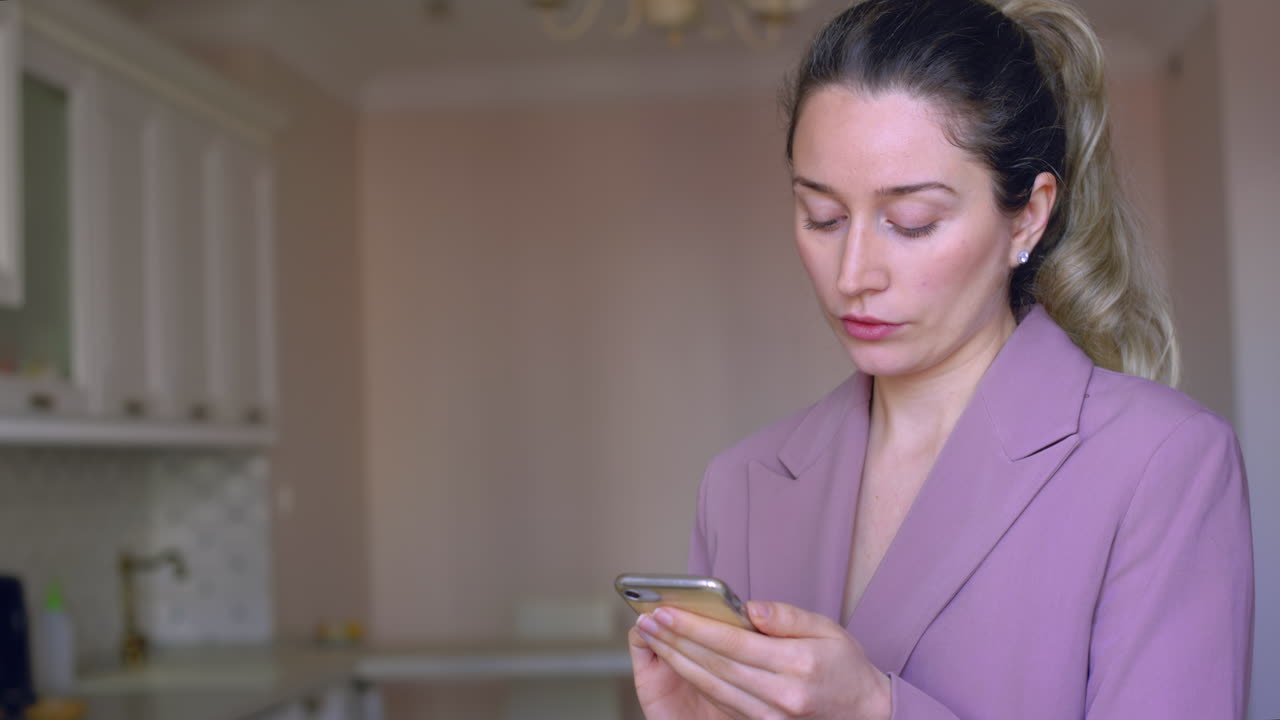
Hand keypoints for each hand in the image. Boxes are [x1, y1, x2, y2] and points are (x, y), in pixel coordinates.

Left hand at [629, 601, 891, 719]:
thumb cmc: (846, 667)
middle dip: (677, 642)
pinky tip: (678, 663)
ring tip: (654, 638)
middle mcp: (781, 694)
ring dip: (678, 662)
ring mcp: (771, 716)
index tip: (666, 611)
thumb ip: (787, 617)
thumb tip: (750, 608)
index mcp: (798, 664)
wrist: (866, 713)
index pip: (734, 643)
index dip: (695, 627)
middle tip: (648, 621)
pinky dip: (696, 682)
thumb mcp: (828, 629)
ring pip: (713, 687)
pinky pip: (723, 703)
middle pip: (716, 665)